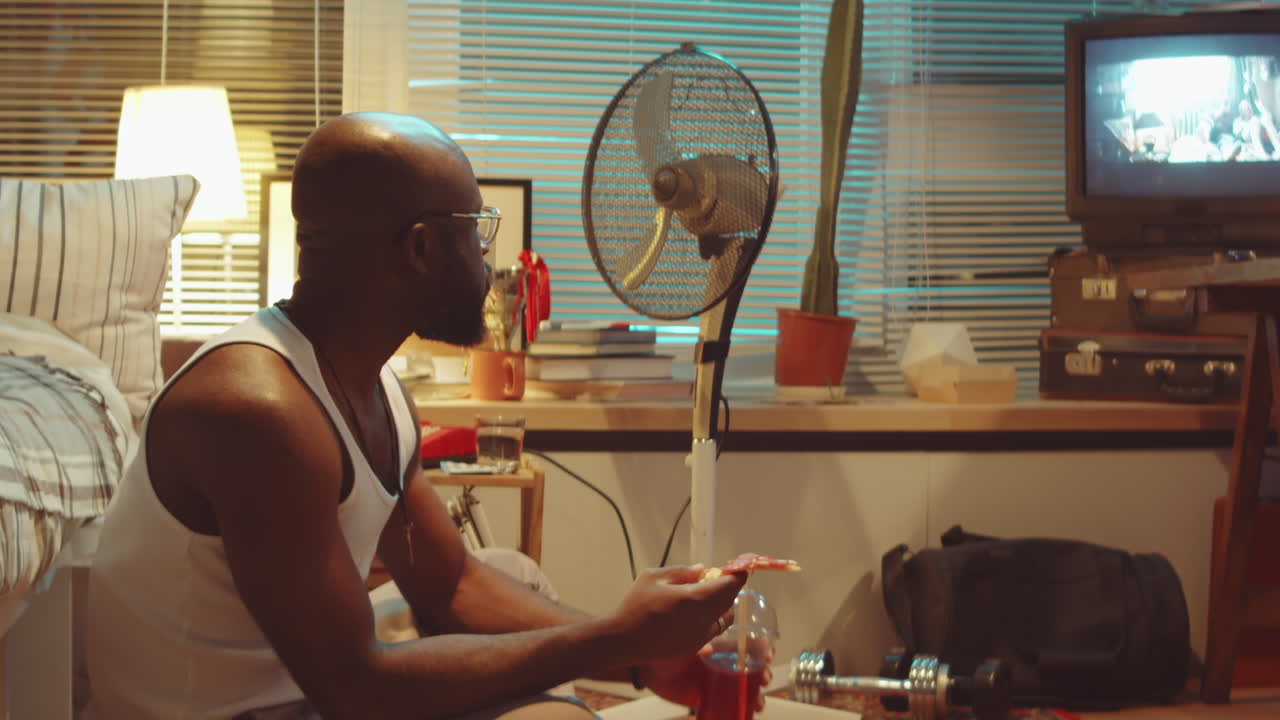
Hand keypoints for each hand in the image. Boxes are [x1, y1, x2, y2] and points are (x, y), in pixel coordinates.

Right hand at [606, 565, 744, 662]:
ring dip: (724, 604)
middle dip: (730, 587)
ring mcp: (700, 636)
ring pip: (725, 618)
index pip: (729, 585)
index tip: (740, 567)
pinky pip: (713, 630)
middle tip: (724, 576)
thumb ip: (681, 571)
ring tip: (710, 594)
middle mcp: (701, 619)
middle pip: (730, 601)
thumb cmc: (635, 605)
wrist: (623, 639)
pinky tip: (698, 612)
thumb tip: (702, 569)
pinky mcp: (695, 647)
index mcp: (692, 598)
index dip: (738, 575)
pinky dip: (714, 618)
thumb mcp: (653, 577)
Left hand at [640, 647, 772, 713]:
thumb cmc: (664, 644)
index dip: (761, 648)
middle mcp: (721, 661)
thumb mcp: (683, 639)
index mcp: (718, 642)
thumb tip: (709, 649)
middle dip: (763, 673)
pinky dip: (741, 710)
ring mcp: (715, 680)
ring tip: (757, 701)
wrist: (645, 666)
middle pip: (751, 667)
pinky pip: (728, 705)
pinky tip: (748, 712)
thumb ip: (697, 641)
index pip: (746, 643)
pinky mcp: (707, 697)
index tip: (767, 653)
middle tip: (764, 678)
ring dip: (755, 694)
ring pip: (743, 687)